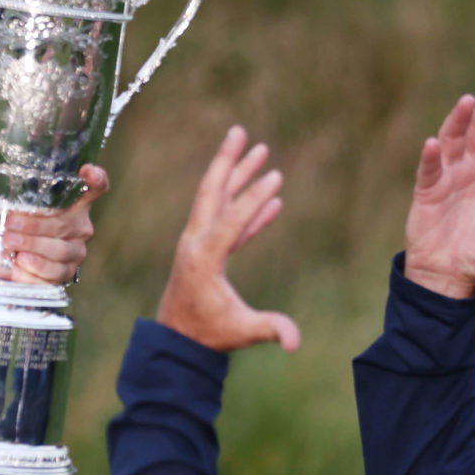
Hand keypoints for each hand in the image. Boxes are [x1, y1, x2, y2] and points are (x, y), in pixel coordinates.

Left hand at [1, 165, 108, 284]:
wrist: (20, 263)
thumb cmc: (23, 230)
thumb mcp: (21, 211)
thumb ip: (22, 202)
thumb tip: (5, 206)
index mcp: (76, 206)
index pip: (95, 189)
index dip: (96, 179)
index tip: (88, 172)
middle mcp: (81, 229)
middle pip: (63, 225)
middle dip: (34, 226)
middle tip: (10, 225)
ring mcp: (75, 254)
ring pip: (60, 251)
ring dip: (34, 248)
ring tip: (12, 246)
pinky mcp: (66, 276)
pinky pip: (53, 275)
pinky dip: (34, 272)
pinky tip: (17, 267)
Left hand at [155, 127, 300, 352]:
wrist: (178, 340)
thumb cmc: (208, 335)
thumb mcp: (239, 332)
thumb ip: (268, 330)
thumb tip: (295, 343)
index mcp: (203, 258)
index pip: (230, 221)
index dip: (253, 200)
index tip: (275, 177)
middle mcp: (197, 243)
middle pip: (212, 192)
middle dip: (227, 161)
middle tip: (240, 132)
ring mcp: (201, 243)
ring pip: (219, 200)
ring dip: (238, 174)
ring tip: (260, 149)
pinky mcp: (209, 249)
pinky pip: (231, 221)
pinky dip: (249, 207)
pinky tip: (273, 199)